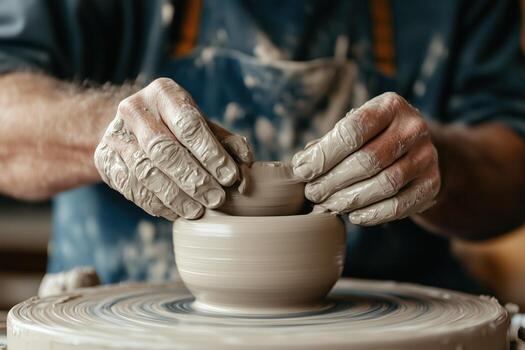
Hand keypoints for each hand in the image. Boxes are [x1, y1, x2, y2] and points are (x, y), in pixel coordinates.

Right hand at [94, 78, 251, 219]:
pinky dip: (156, 203)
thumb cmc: (178, 127)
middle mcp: (134, 109)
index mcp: (163, 92)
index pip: (188, 124)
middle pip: (164, 149)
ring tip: (198, 211)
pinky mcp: (105, 159)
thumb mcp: (203, 126)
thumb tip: (247, 163)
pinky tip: (176, 212)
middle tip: (217, 199)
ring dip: (175, 196)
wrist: (133, 127)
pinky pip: (131, 187)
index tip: (230, 177)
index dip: (210, 153)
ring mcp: (115, 134)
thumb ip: (226, 142)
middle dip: (193, 178)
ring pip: (146, 171)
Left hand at [292, 92, 439, 225]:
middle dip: (333, 180)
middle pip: (368, 160)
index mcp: (390, 106)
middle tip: (312, 194)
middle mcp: (414, 127)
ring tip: (327, 205)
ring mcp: (428, 156)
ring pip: (385, 184)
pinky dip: (374, 214)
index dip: (324, 154)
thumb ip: (328, 143)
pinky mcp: (433, 184)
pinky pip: (401, 205)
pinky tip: (354, 216)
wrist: (416, 151)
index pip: (353, 130)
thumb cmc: (373, 138)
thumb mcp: (354, 129)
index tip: (303, 171)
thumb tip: (301, 164)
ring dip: (350, 199)